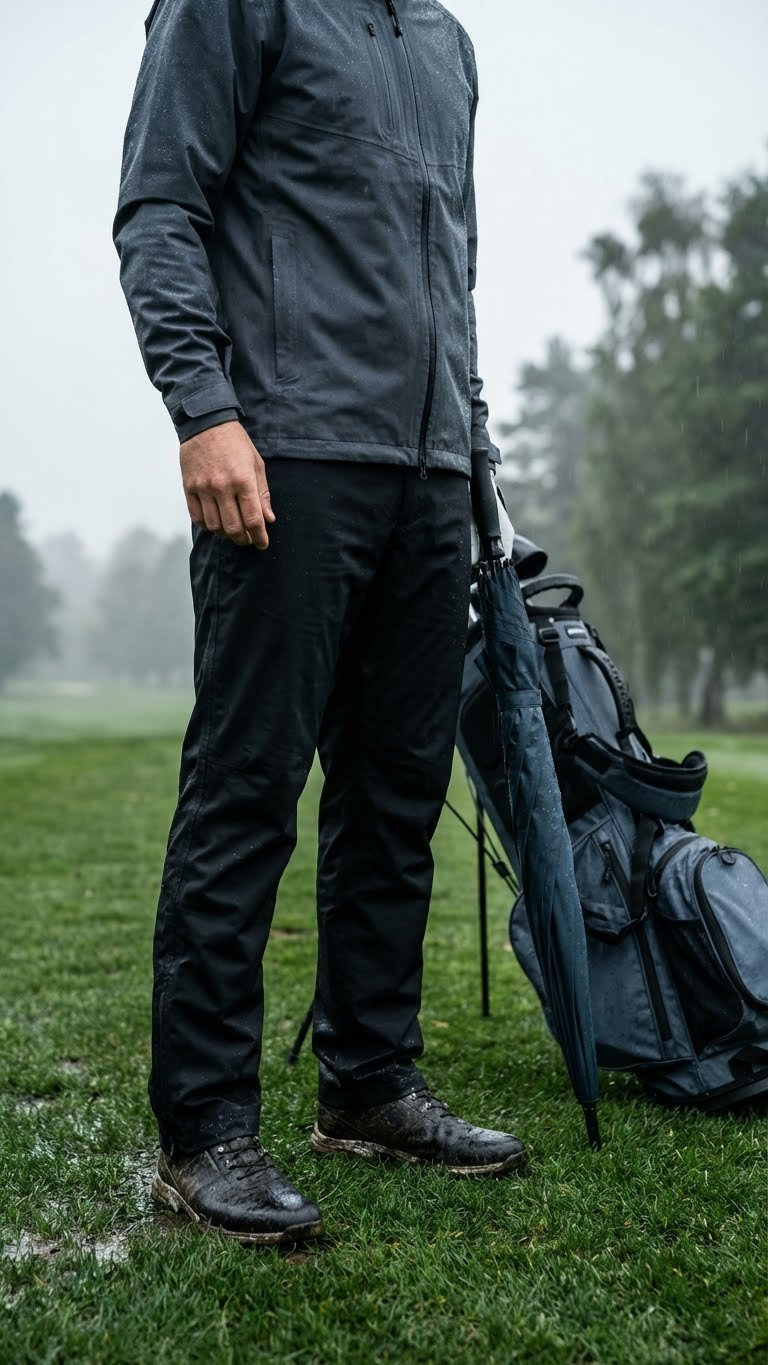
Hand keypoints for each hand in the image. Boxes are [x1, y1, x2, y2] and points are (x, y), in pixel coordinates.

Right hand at [180, 421, 275, 548]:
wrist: (206, 423)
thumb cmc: (235, 442)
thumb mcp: (256, 464)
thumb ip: (262, 493)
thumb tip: (268, 518)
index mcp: (243, 480)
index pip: (253, 519)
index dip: (259, 536)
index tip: (262, 543)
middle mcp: (222, 487)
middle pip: (234, 527)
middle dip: (244, 539)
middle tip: (248, 540)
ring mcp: (203, 488)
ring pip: (215, 526)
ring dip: (225, 535)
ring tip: (232, 532)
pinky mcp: (189, 488)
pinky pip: (197, 517)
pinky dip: (207, 526)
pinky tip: (215, 524)